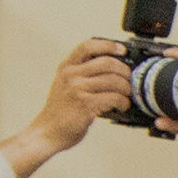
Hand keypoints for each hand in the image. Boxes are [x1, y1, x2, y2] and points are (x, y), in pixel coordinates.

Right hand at [6, 37, 133, 172]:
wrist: (47, 132)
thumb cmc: (60, 111)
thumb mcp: (65, 85)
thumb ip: (81, 74)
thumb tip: (112, 71)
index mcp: (66, 67)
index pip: (88, 46)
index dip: (108, 45)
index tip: (122, 50)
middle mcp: (71, 74)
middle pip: (107, 62)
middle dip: (125, 72)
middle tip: (130, 81)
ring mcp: (77, 88)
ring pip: (113, 80)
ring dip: (126, 89)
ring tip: (127, 97)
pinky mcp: (85, 103)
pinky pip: (114, 97)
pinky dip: (123, 102)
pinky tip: (122, 106)